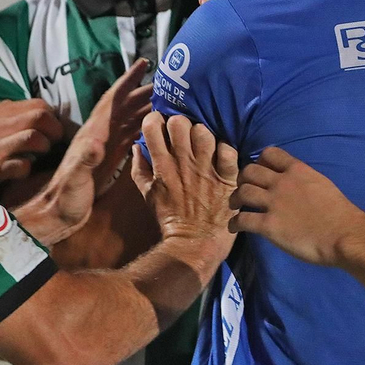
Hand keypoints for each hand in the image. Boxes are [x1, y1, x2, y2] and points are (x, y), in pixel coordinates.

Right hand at [0, 99, 65, 185]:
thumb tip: (21, 113)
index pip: (38, 104)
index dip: (51, 116)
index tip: (50, 128)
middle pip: (41, 116)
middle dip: (53, 130)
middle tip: (50, 143)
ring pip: (36, 138)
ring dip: (41, 149)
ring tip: (35, 156)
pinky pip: (23, 166)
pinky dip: (25, 170)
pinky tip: (17, 172)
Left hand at [28, 60, 152, 240]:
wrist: (56, 215)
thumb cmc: (64, 199)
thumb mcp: (75, 179)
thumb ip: (85, 160)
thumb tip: (97, 143)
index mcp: (93, 134)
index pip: (113, 101)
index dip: (128, 81)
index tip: (145, 63)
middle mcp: (99, 136)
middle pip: (124, 106)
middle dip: (143, 91)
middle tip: (168, 82)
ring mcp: (104, 147)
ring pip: (128, 120)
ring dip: (145, 108)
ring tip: (166, 100)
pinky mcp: (108, 160)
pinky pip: (128, 136)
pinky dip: (142, 127)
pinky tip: (154, 127)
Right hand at [132, 113, 238, 248]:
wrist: (195, 243)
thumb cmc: (171, 219)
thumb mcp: (148, 195)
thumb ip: (139, 169)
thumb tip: (136, 147)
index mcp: (162, 166)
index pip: (153, 127)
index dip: (156, 121)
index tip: (161, 127)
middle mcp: (183, 164)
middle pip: (179, 123)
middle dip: (180, 124)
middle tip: (184, 135)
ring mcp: (206, 169)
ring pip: (204, 132)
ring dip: (203, 134)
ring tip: (204, 144)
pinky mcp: (227, 177)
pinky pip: (228, 150)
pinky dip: (225, 149)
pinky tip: (222, 156)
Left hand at [229, 147, 364, 265]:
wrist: (343, 235)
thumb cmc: (340, 213)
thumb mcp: (322, 184)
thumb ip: (305, 181)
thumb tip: (297, 185)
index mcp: (298, 170)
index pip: (270, 154)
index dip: (260, 161)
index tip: (259, 170)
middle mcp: (282, 182)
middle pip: (250, 171)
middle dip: (243, 179)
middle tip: (243, 189)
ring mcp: (274, 203)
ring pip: (243, 192)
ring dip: (235, 199)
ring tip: (234, 206)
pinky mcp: (269, 225)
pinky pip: (243, 220)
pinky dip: (235, 223)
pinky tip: (234, 227)